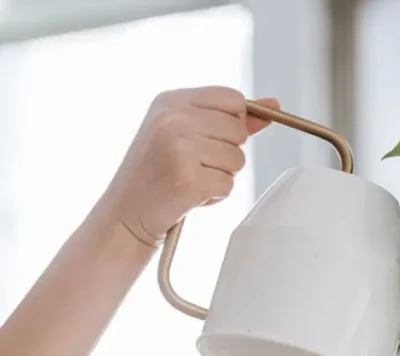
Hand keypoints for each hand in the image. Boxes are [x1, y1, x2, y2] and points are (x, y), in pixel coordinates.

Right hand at [95, 87, 277, 245]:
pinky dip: (215, 194)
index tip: (211, 138)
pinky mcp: (188, 179)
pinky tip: (189, 195)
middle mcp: (173, 119)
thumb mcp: (186, 134)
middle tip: (194, 163)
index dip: (233, 122)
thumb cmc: (158, 173)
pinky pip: (228, 184)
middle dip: (226, 153)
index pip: (233, 98)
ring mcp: (180, 148)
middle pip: (239, 131)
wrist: (126, 213)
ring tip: (190, 178)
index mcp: (171, 101)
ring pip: (238, 159)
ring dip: (220, 175)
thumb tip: (273, 105)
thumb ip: (231, 119)